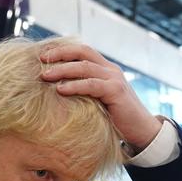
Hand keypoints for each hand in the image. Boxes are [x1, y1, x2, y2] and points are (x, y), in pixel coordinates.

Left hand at [40, 43, 162, 150]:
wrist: (141, 131)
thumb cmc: (115, 119)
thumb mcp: (96, 101)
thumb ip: (83, 93)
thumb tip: (55, 92)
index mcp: (105, 69)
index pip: (82, 51)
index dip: (62, 50)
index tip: (43, 53)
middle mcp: (110, 70)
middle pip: (82, 52)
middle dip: (60, 53)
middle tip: (40, 59)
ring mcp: (114, 79)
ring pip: (85, 67)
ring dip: (62, 69)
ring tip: (45, 76)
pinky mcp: (116, 91)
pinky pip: (91, 84)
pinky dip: (75, 85)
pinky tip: (60, 90)